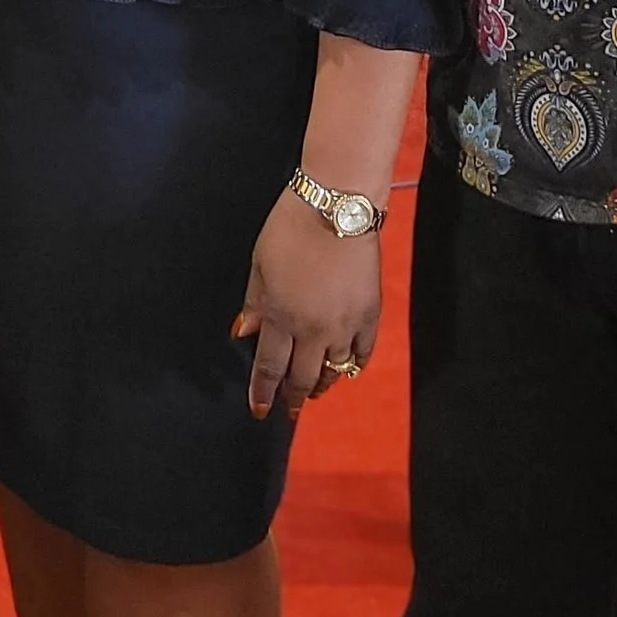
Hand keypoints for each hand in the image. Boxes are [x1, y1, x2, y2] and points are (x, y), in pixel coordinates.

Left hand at [235, 189, 382, 420]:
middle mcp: (312, 329)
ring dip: (323, 384)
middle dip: (293, 396)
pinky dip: (354, 364)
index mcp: (280, 316)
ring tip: (316, 390)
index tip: (260, 410)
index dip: (263, 392)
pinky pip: (363, 352)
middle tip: (290, 409)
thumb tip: (246, 333)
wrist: (336, 206)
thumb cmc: (291, 228)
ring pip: (334, 370)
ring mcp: (344, 325)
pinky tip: (348, 367)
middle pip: (302, 376)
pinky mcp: (370, 315)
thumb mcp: (259, 264)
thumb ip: (255, 303)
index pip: (269, 367)